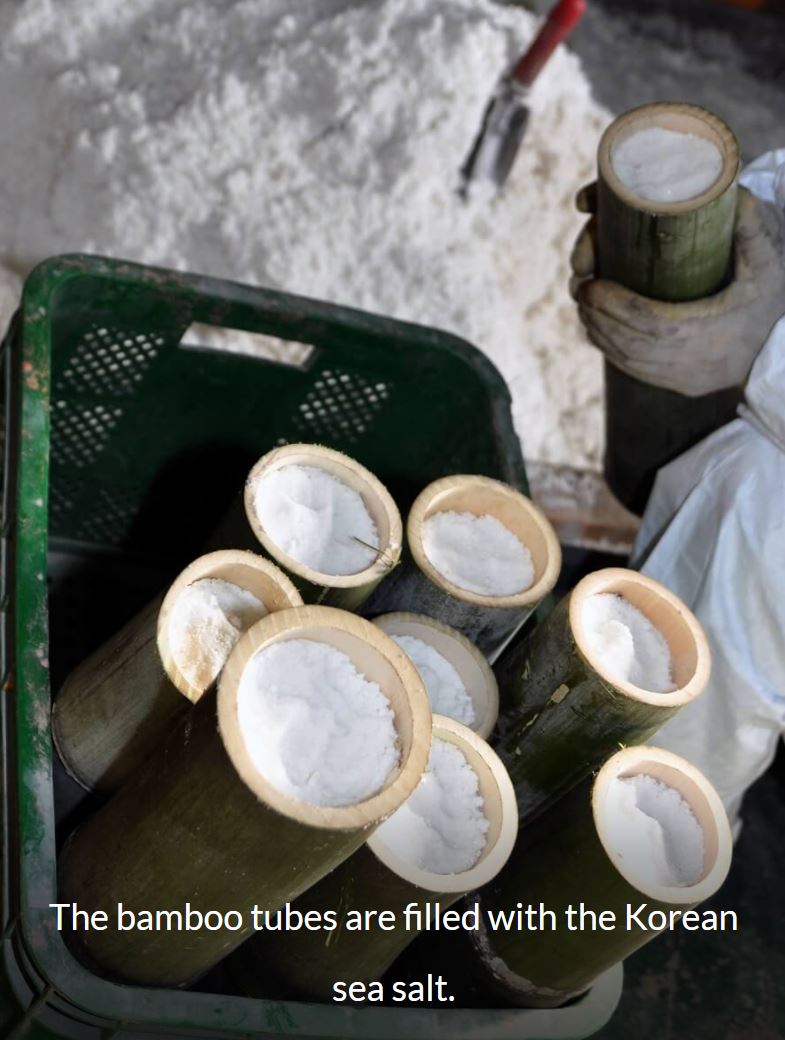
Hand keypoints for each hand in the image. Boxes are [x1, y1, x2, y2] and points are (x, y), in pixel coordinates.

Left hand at [569, 185, 784, 396]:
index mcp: (706, 331)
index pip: (645, 321)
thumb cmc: (775, 303)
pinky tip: (598, 331)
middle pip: (627, 341)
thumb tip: (728, 192)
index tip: (591, 283)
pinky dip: (611, 351)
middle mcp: (690, 361)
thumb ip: (749, 228)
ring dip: (598, 332)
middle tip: (582, 288)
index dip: (613, 305)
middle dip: (597, 315)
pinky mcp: (680, 385)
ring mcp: (683, 377)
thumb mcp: (768, 263)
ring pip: (625, 359)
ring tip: (585, 305)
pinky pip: (634, 371)